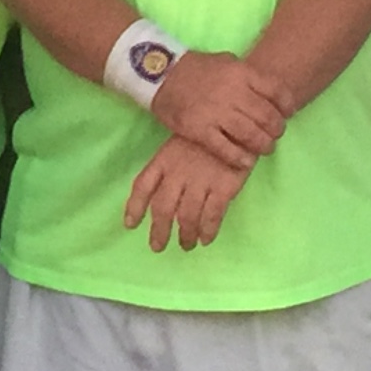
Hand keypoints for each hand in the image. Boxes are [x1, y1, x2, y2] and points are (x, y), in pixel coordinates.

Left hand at [125, 131, 250, 251]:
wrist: (240, 123)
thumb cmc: (208, 134)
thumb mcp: (182, 143)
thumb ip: (170, 167)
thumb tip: (161, 195)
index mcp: (164, 160)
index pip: (143, 186)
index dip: (134, 207)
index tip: (130, 224)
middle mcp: (178, 173)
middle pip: (162, 208)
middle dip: (159, 231)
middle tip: (158, 247)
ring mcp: (201, 181)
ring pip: (187, 216)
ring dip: (186, 235)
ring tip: (187, 245)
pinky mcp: (224, 187)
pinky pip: (212, 215)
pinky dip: (208, 231)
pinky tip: (206, 239)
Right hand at [153, 49, 291, 171]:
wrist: (160, 74)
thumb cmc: (197, 69)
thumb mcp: (227, 62)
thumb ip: (248, 76)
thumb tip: (270, 93)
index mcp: (241, 73)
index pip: (277, 91)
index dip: (287, 105)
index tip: (288, 113)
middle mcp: (232, 93)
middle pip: (267, 117)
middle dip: (277, 129)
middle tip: (276, 135)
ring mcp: (215, 112)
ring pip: (251, 135)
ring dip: (263, 145)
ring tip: (265, 148)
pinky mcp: (199, 130)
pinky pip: (226, 149)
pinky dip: (240, 158)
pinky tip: (246, 162)